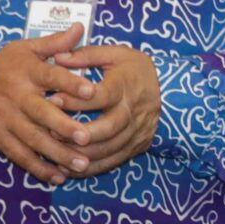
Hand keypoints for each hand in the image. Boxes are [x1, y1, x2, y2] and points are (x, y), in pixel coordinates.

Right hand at [0, 26, 95, 182]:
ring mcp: (4, 119)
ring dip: (57, 154)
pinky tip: (59, 177)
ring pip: (32, 139)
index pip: (51, 76)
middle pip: (40, 114)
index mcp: (25, 71)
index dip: (70, 83)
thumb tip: (80, 27)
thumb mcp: (28, 48)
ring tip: (82, 164)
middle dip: (64, 127)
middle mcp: (14, 96)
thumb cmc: (11, 65)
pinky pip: (19, 155)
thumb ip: (56, 43)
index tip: (92, 91)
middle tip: (87, 137)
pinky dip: (39, 168)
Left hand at [50, 45, 162, 178]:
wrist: (172, 91)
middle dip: (80, 133)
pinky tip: (70, 168)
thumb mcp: (116, 54)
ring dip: (82, 153)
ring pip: (109, 148)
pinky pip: (113, 161)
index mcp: (126, 86)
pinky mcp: (135, 146)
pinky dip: (91, 168)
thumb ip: (86, 55)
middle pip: (108, 127)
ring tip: (56, 153)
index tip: (52, 99)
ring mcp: (136, 131)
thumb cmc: (136, 70)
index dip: (76, 99)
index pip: (101, 95)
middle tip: (53, 133)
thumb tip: (57, 57)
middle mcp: (132, 111)